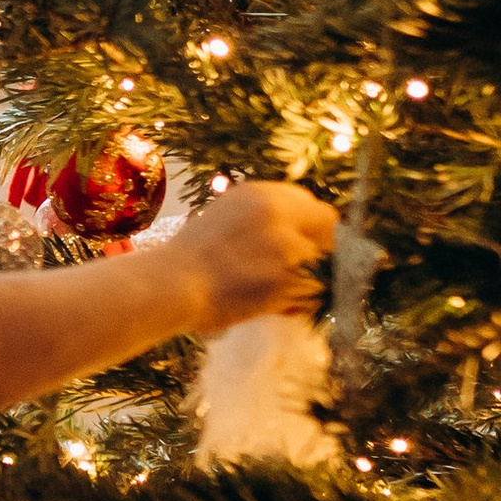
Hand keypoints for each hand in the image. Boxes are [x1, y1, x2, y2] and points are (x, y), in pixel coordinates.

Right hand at [169, 180, 337, 333]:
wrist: (171, 283)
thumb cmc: (190, 255)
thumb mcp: (227, 214)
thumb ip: (265, 216)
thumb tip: (299, 231)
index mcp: (262, 194)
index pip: (314, 206)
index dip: (313, 230)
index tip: (306, 247)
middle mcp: (279, 213)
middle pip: (329, 228)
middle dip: (323, 250)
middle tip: (305, 270)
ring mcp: (286, 246)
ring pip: (323, 265)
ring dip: (308, 282)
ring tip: (279, 293)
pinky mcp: (286, 280)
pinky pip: (312, 293)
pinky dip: (298, 303)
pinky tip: (274, 306)